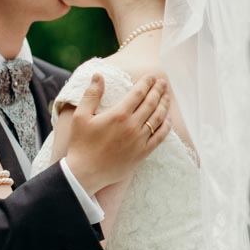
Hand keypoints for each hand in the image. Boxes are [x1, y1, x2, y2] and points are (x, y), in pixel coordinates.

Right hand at [66, 74, 171, 193]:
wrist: (85, 173)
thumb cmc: (81, 144)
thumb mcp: (81, 116)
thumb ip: (91, 94)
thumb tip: (98, 75)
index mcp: (118, 114)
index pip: (138, 93)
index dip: (146, 83)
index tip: (151, 76)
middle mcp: (132, 126)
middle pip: (151, 103)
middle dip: (158, 90)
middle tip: (163, 83)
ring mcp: (139, 140)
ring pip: (158, 118)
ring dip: (164, 105)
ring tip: (167, 96)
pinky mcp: (142, 153)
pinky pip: (159, 137)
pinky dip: (166, 126)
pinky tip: (168, 119)